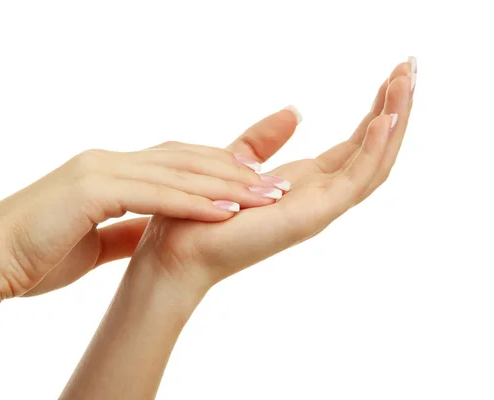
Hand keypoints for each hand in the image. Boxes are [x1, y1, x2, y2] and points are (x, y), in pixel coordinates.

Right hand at [0, 142, 280, 297]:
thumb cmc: (38, 251)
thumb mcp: (96, 239)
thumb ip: (127, 229)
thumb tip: (158, 233)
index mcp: (110, 171)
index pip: (175, 162)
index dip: (217, 168)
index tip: (254, 180)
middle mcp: (108, 161)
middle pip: (184, 159)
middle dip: (234, 170)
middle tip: (276, 182)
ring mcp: (99, 170)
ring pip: (176, 173)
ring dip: (226, 185)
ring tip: (267, 196)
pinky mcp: (91, 190)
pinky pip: (154, 195)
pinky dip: (194, 202)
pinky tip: (227, 210)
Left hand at [133, 58, 415, 287]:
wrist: (177, 251)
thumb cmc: (200, 213)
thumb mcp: (238, 162)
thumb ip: (265, 139)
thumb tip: (296, 110)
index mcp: (302, 185)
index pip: (352, 146)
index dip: (374, 112)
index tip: (391, 76)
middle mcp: (318, 197)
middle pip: (371, 151)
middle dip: (394, 109)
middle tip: (411, 67)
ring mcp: (319, 208)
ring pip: (373, 163)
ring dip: (394, 122)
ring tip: (408, 79)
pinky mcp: (312, 216)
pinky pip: (354, 180)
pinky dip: (374, 149)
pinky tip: (385, 117)